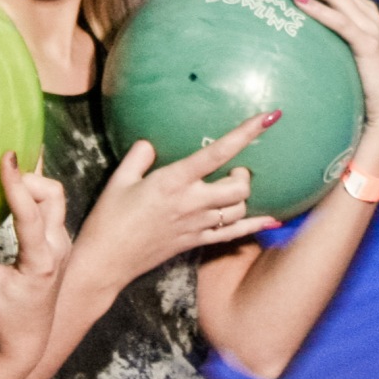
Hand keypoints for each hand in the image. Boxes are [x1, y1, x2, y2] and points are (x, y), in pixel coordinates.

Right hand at [0, 150, 64, 370]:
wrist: (26, 338)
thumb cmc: (2, 319)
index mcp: (41, 262)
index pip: (32, 216)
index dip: (19, 186)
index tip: (7, 158)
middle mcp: (58, 248)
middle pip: (53, 196)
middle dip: (30, 177)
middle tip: (1, 167)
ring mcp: (62, 243)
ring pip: (56, 198)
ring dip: (34, 181)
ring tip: (8, 167)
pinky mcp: (58, 241)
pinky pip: (52, 206)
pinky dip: (36, 189)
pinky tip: (21, 175)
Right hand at [73, 109, 281, 294]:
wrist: (106, 262)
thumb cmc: (108, 219)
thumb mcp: (119, 180)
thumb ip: (139, 156)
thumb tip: (151, 143)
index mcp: (173, 181)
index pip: (217, 152)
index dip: (245, 133)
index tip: (268, 116)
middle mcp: (191, 202)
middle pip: (238, 186)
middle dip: (243, 174)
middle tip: (232, 169)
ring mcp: (197, 225)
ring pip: (240, 209)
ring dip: (243, 197)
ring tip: (232, 189)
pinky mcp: (197, 242)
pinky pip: (234, 234)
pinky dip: (256, 226)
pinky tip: (273, 221)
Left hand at [257, 0, 378, 172]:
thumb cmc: (358, 111)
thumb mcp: (336, 77)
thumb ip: (319, 60)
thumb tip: (280, 63)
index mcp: (363, 22)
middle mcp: (370, 20)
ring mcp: (373, 32)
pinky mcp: (372, 49)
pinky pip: (342, 23)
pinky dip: (319, 8)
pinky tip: (294, 0)